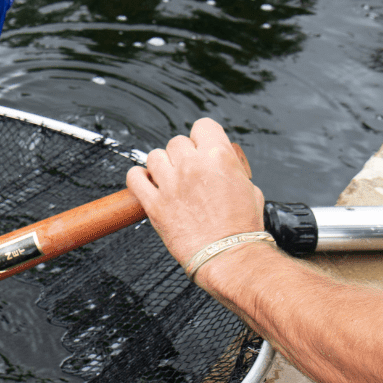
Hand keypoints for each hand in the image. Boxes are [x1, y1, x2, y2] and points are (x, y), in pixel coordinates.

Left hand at [125, 118, 264, 267]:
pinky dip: (138, 178)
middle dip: (182, 155)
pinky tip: (147, 184)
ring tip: (169, 180)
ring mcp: (171, 184)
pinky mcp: (154, 204)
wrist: (229, 256)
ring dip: (161, 166)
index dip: (202, 137)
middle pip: (176, 142)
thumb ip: (230, 166)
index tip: (200, 148)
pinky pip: (134, 178)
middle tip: (188, 172)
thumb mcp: (248, 186)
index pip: (202, 126)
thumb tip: (222, 157)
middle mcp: (192, 165)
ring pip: (154, 156)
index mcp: (219, 156)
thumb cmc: (241, 226)